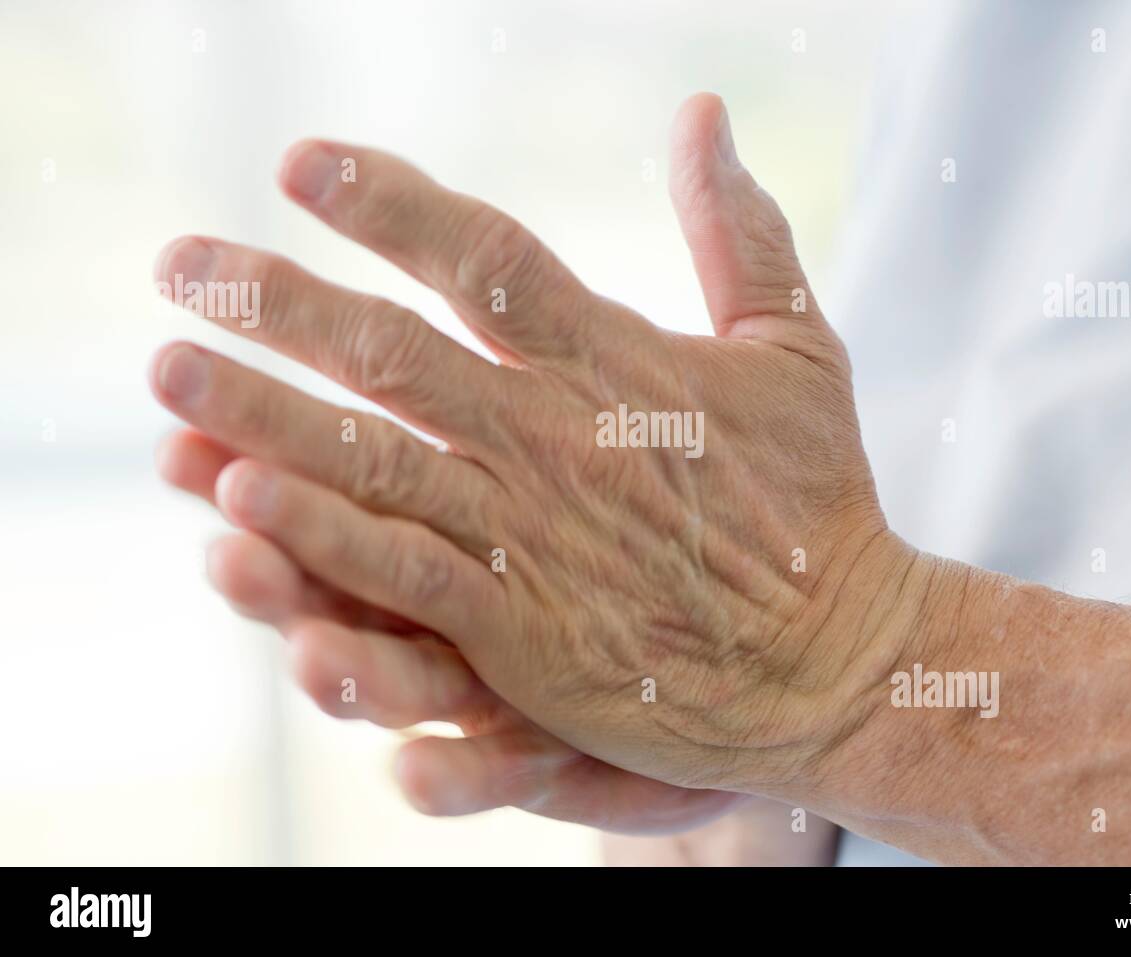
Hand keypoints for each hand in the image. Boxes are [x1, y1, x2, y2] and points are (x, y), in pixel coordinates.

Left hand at [152, 93, 912, 810]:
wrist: (842, 656)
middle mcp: (564, 435)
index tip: (302, 164)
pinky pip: (408, 572)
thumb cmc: (819, 499)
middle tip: (178, 262)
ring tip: (168, 371)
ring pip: (376, 458)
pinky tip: (239, 499)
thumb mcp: (798, 346)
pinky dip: (322, 534)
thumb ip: (742, 228)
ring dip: (262, 410)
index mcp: (622, 359)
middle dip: (277, 300)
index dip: (389, 202)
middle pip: (396, 349)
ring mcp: (540, 535)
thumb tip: (707, 112)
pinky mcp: (530, 631)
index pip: (485, 255)